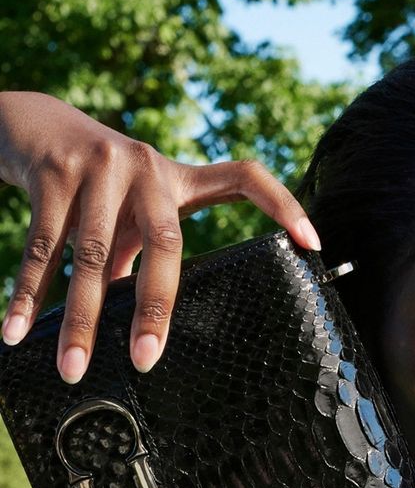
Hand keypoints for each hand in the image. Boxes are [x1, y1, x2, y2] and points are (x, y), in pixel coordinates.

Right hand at [0, 90, 319, 381]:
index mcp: (177, 179)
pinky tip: (17, 330)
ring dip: (82, 318)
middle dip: (155, 309)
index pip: (245, 177)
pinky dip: (29, 294)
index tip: (313, 242)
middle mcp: (148, 167)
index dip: (282, 205)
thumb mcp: (130, 210)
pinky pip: (43, 246)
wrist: (30, 121)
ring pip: (95, 255)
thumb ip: (146, 254)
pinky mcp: (54, 170)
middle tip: (146, 361)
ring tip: (72, 367)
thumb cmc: (96, 183)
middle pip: (167, 245)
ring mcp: (101, 164)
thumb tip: (149, 325)